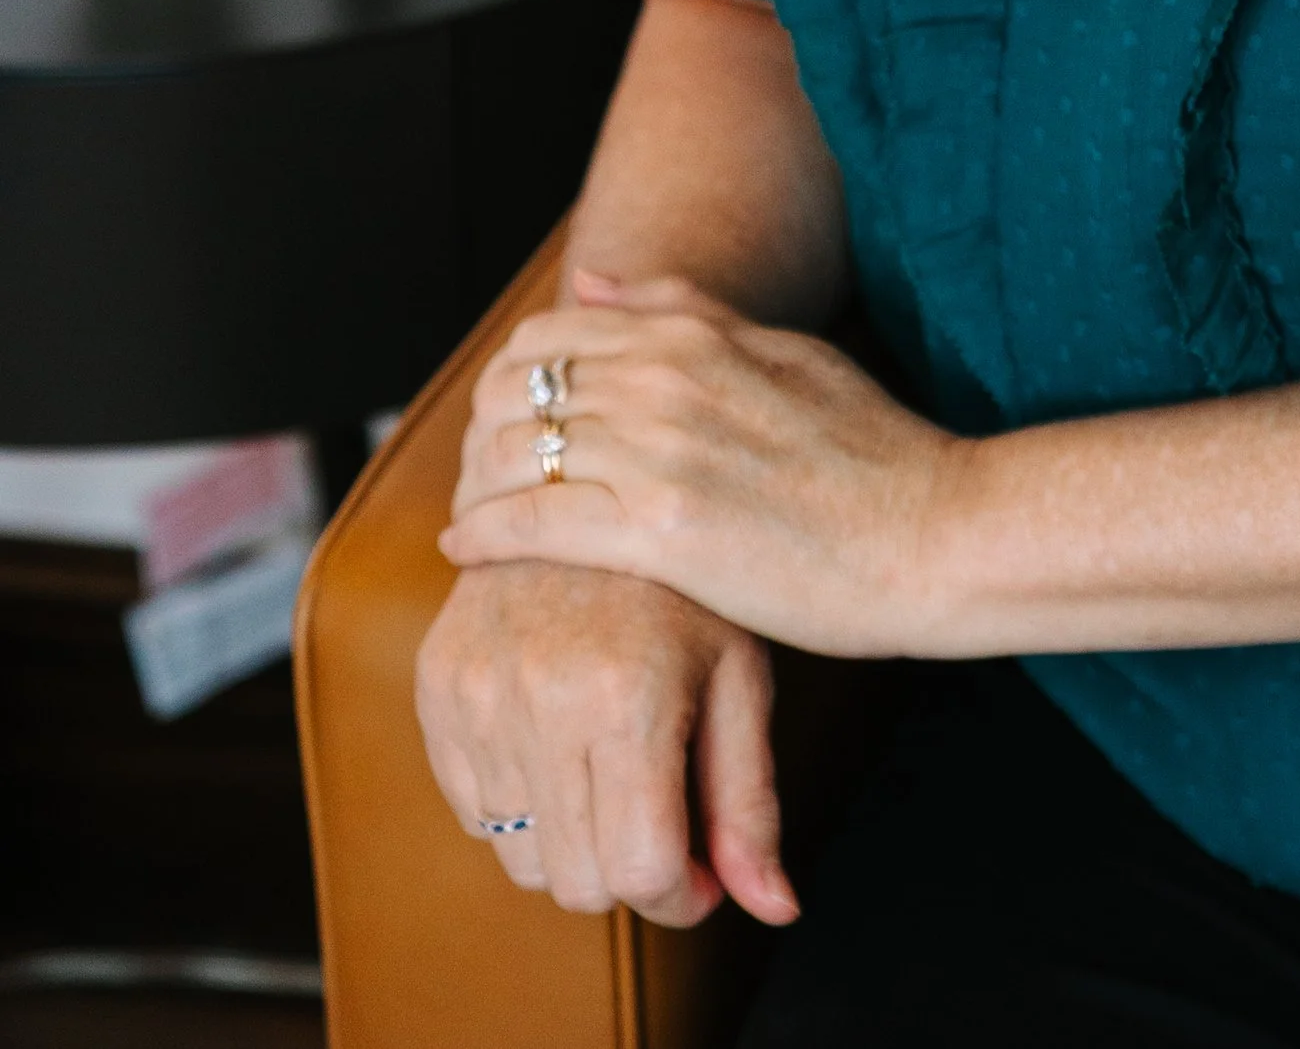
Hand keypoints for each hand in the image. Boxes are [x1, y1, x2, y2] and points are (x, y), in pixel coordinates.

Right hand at [415, 558, 796, 926]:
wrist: (591, 478)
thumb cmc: (684, 582)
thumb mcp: (739, 676)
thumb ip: (750, 802)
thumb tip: (776, 909)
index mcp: (627, 695)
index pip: (640, 871)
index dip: (683, 893)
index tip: (703, 870)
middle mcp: (539, 696)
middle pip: (579, 881)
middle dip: (632, 869)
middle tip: (662, 813)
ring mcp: (477, 692)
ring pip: (522, 859)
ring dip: (575, 840)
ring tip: (613, 766)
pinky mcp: (437, 686)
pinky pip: (474, 813)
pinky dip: (523, 804)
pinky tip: (561, 738)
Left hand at [439, 271, 961, 656]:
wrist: (938, 534)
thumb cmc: (874, 452)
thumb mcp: (784, 351)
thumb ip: (681, 313)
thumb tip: (588, 280)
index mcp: (695, 333)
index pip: (547, 336)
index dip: (508, 380)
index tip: (507, 422)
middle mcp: (666, 378)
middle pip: (514, 390)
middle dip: (479, 434)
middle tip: (482, 475)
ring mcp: (661, 452)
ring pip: (510, 454)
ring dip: (474, 487)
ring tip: (473, 518)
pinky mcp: (662, 531)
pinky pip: (530, 524)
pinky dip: (482, 534)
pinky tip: (467, 552)